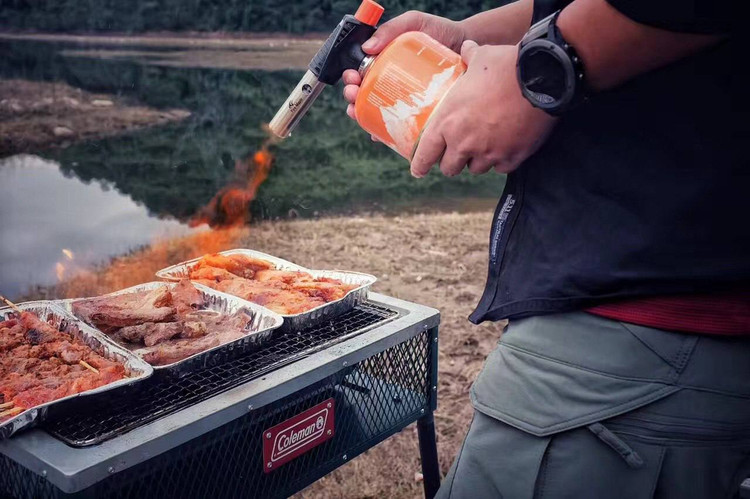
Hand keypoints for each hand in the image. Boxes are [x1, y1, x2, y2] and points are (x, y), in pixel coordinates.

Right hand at [343, 11, 466, 120]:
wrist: (467, 46)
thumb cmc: (440, 32)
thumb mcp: (414, 22)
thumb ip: (392, 28)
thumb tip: (368, 47)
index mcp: (384, 62)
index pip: (360, 73)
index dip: (351, 79)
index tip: (351, 78)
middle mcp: (390, 82)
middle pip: (363, 95)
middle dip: (352, 97)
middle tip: (354, 94)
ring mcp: (403, 99)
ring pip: (375, 112)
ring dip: (361, 116)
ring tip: (359, 114)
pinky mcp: (416, 113)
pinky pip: (397, 126)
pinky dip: (384, 132)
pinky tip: (377, 133)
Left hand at [410, 42, 557, 177]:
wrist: (542, 77)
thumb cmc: (505, 65)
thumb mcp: (480, 58)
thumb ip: (468, 58)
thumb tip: (466, 48)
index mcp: (448, 121)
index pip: (426, 153)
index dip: (420, 164)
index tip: (418, 170)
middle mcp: (465, 142)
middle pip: (450, 167)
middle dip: (451, 162)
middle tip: (456, 154)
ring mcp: (489, 153)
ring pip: (476, 169)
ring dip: (477, 160)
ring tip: (483, 146)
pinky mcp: (512, 157)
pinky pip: (501, 167)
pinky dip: (501, 160)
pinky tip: (505, 147)